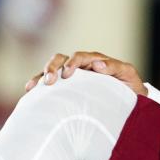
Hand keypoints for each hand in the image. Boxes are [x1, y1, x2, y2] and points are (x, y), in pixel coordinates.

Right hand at [24, 50, 146, 94]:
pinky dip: (38, 84)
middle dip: (52, 67)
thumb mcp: (128, 75)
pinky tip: (29, 91)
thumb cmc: (130, 88)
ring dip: (42, 75)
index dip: (72, 62)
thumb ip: (115, 67)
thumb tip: (97, 64)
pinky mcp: (65, 88)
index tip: (67, 74)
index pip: (80, 57)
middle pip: (61, 58)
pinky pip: (49, 83)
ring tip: (33, 86)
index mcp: (95, 61)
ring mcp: (72, 77)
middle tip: (48, 81)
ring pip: (52, 69)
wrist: (130, 102)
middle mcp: (81, 66)